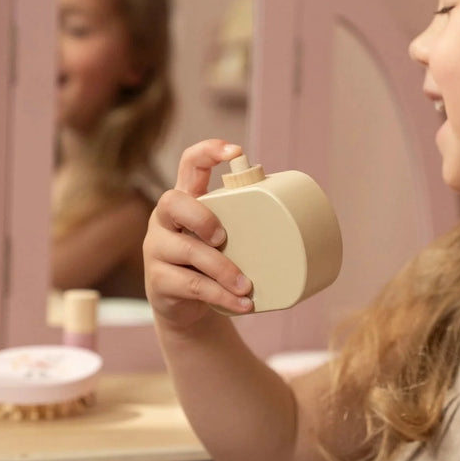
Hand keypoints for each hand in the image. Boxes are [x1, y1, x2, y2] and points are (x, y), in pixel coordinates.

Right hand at [143, 139, 253, 328]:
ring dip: (222, 268)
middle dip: (202, 217)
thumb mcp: (223, 239)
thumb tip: (301, 215)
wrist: (186, 309)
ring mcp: (157, 250)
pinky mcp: (159, 281)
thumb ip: (244, 224)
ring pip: (187, 251)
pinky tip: (241, 303)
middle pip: (173, 202)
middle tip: (224, 237)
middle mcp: (165, 220)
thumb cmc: (211, 264)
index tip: (236, 151)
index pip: (188, 164)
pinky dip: (221, 295)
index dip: (208, 151)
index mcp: (185, 201)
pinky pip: (191, 286)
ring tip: (246, 286)